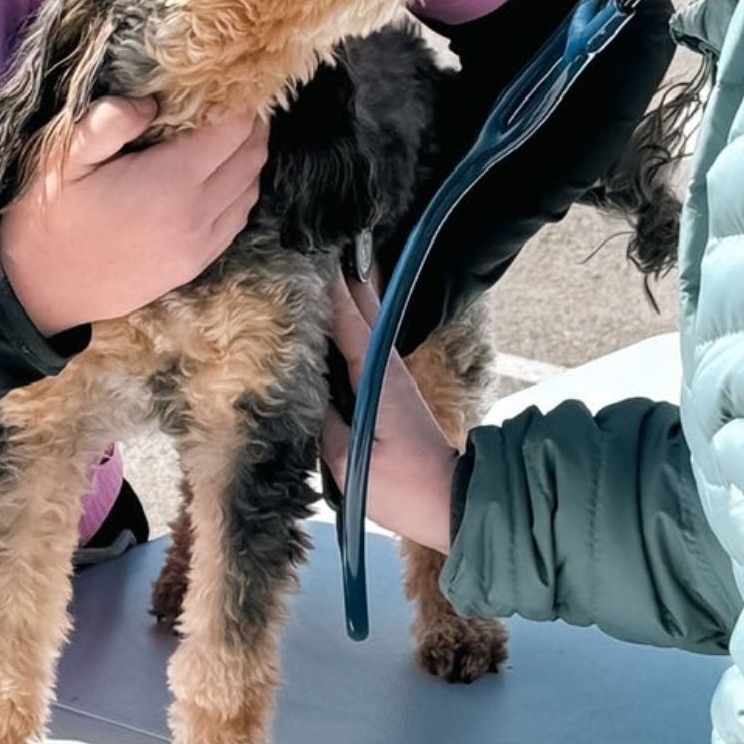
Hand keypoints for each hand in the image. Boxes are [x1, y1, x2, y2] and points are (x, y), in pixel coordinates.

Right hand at [0, 96, 267, 336]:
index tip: (230, 83)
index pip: (233, 130)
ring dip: (249, 159)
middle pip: (251, 157)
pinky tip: (221, 180)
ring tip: (230, 137)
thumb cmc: (48, 217)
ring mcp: (199, 245)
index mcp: (169, 181)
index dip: (240, 102)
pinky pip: (236, 221)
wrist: (38, 292)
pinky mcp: (194, 266)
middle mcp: (196, 214)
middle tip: (235, 104)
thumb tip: (152, 100)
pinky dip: (240, 193)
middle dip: (251, 126)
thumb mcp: (64, 158)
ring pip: (250, 189)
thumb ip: (109, 121)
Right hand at [321, 274, 459, 554]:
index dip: (326, 284)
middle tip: (311, 240)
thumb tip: (294, 391)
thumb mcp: (349, 461)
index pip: (346, 319)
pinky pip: (361, 343)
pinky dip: (345, 321)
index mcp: (375, 377)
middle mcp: (385, 367)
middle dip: (338, 274)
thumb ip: (320, 423)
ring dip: (342, 293)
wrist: (449, 504)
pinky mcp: (386, 389)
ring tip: (315, 262)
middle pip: (360, 308)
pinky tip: (327, 316)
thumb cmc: (402, 486)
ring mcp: (388, 375)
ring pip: (362, 321)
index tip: (305, 249)